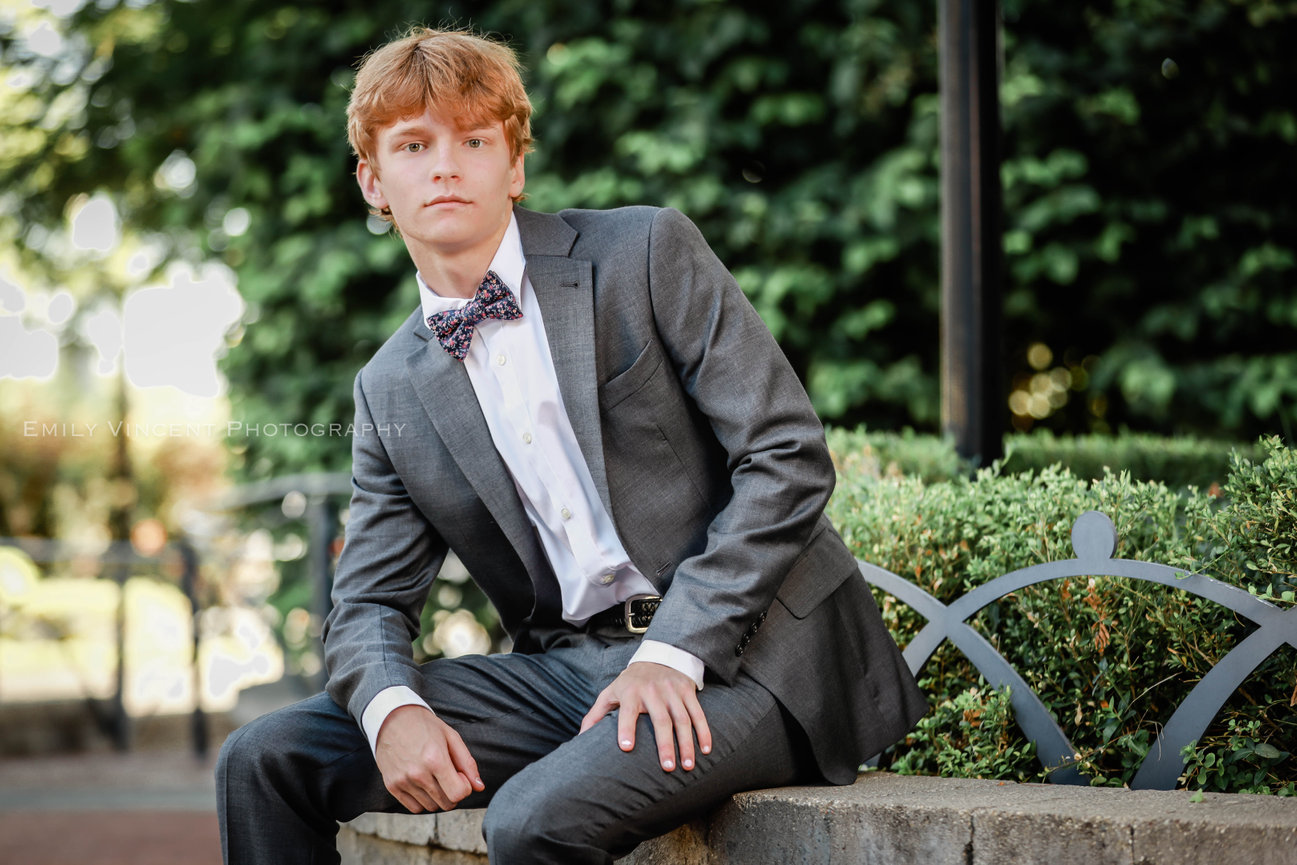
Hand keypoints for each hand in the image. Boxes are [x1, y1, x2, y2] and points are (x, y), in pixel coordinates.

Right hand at [374, 704, 484, 812]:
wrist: (391, 719)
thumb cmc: (424, 726)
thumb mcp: (451, 737)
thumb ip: (468, 763)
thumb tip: (479, 787)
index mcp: (435, 759)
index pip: (458, 793)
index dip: (465, 787)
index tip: (460, 775)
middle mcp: (418, 773)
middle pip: (447, 804)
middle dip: (453, 793)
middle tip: (448, 776)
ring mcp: (403, 781)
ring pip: (431, 807)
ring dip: (438, 797)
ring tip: (434, 777)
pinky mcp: (392, 786)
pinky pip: (414, 808)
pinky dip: (422, 800)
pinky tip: (422, 783)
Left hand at [578, 662, 711, 771]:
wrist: (659, 656)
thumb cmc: (631, 682)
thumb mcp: (611, 693)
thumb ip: (596, 714)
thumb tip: (580, 738)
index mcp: (631, 692)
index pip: (628, 711)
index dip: (626, 728)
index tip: (626, 748)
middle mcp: (652, 691)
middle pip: (660, 719)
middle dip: (664, 744)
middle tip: (667, 768)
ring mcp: (672, 691)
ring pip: (682, 719)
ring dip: (686, 743)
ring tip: (687, 766)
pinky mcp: (688, 691)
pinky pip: (698, 713)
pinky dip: (704, 731)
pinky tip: (706, 749)